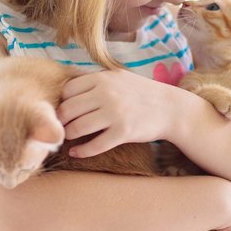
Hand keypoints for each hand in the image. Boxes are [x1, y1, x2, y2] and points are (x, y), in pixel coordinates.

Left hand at [57, 69, 178, 156]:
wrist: (170, 108)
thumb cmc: (140, 93)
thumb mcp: (118, 77)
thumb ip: (95, 81)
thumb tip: (65, 90)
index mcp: (103, 78)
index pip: (67, 90)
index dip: (61, 102)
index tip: (63, 111)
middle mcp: (106, 94)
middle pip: (68, 110)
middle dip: (60, 121)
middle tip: (60, 128)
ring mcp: (115, 114)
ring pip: (78, 128)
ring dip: (68, 136)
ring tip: (67, 139)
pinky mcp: (123, 133)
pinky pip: (94, 145)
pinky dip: (81, 151)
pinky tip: (76, 153)